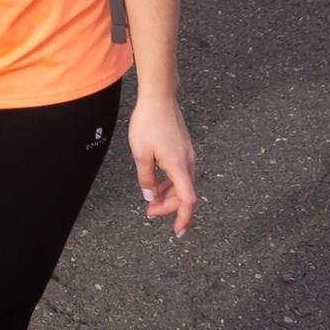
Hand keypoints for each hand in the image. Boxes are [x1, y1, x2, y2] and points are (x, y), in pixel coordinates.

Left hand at [129, 95, 198, 237]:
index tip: (177, 231)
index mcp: (179, 166)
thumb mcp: (141, 154)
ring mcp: (187, 155)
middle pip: (184, 194)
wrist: (159, 98)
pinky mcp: (183, 149)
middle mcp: (188, 162)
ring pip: (182, 184)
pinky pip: (179, 173)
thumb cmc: (149, 123)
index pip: (188, 200)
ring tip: (151, 200)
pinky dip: (169, 183)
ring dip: (168, 195)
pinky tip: (156, 183)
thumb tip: (150, 196)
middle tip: (149, 211)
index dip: (184, 218)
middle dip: (168, 206)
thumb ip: (146, 178)